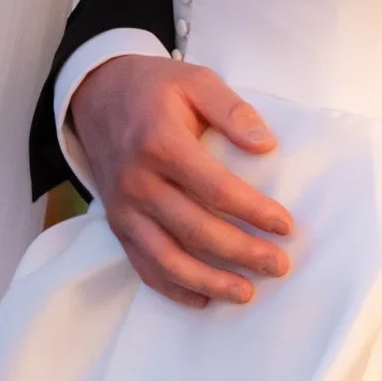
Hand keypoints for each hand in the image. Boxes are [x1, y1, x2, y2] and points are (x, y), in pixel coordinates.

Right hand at [66, 52, 293, 306]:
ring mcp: (124, 208)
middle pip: (195, 230)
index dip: (253, 211)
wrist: (96, 96)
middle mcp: (138, 182)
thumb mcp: (197, 81)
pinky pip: (143, 265)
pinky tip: (202, 299)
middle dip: (242, 253)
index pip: (216, 189)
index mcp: (160, 144)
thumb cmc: (154, 89)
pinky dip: (172, 287)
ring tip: (245, 293)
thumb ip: (233, 111)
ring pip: (167, 258)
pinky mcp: (117, 224)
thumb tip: (266, 144)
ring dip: (209, 282)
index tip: (285, 226)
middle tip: (279, 266)